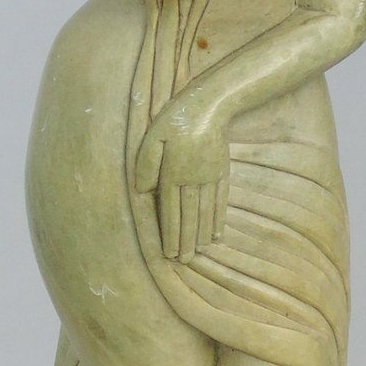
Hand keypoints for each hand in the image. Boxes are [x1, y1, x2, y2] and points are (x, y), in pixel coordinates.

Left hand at [134, 109, 228, 260]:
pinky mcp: (222, 172)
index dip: (169, 234)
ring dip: (201, 236)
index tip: (168, 253)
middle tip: (183, 261)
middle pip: (189, 217)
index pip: (171, 211)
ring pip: (205, 213)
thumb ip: (146, 164)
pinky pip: (220, 201)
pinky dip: (218, 220)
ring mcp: (210, 177)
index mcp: (173, 173)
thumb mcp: (152, 136)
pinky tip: (217, 233)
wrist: (212, 103)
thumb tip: (143, 191)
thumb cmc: (176, 117)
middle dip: (185, 242)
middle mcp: (193, 179)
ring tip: (197, 253)